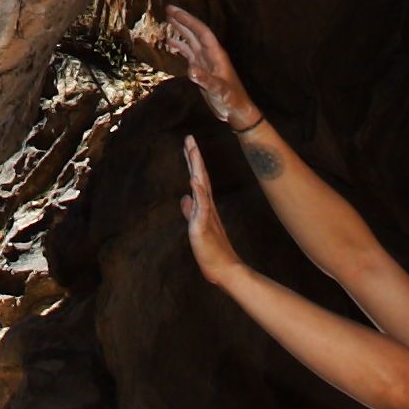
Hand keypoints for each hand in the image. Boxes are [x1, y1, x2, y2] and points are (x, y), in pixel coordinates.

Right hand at [156, 4, 257, 129]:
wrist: (235, 111)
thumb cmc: (231, 99)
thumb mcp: (219, 90)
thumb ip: (205, 80)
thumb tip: (190, 70)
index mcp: (216, 54)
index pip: (201, 32)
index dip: (188, 20)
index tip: (174, 11)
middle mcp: (210, 54)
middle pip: (195, 32)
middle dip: (183, 20)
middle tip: (167, 9)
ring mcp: (205, 61)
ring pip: (191, 41)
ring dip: (181, 30)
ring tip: (168, 20)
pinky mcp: (201, 69)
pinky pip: (189, 53)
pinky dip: (180, 46)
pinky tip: (170, 42)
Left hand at [180, 136, 241, 286]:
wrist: (224, 270)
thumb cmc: (212, 251)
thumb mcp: (197, 227)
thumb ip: (191, 211)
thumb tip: (184, 198)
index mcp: (204, 207)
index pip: (198, 179)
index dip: (193, 162)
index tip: (189, 144)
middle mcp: (206, 207)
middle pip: (200, 177)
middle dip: (194, 157)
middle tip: (189, 138)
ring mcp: (206, 215)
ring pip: (202, 187)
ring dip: (197, 168)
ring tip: (193, 150)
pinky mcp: (203, 226)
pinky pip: (201, 207)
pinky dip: (199, 193)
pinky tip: (195, 180)